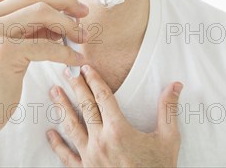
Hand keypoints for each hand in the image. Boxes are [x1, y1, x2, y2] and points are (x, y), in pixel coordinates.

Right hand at [0, 0, 87, 138]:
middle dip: (65, 1)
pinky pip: (47, 45)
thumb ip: (24, 25)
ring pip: (42, 14)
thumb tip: (59, 13)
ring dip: (68, 24)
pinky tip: (75, 60)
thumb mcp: (2, 43)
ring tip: (82, 36)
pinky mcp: (4, 52)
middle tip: (84, 12)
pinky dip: (66, 52)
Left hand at [47, 65, 182, 166]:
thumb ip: (168, 110)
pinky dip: (57, 144)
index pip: (103, 97)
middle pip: (85, 107)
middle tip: (66, 71)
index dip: (94, 80)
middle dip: (75, 87)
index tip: (86, 68)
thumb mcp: (169, 139)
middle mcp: (101, 141)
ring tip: (54, 92)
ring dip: (62, 107)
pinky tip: (50, 133)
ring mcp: (91, 157)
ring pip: (72, 127)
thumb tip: (175, 85)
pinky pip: (67, 157)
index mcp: (119, 130)